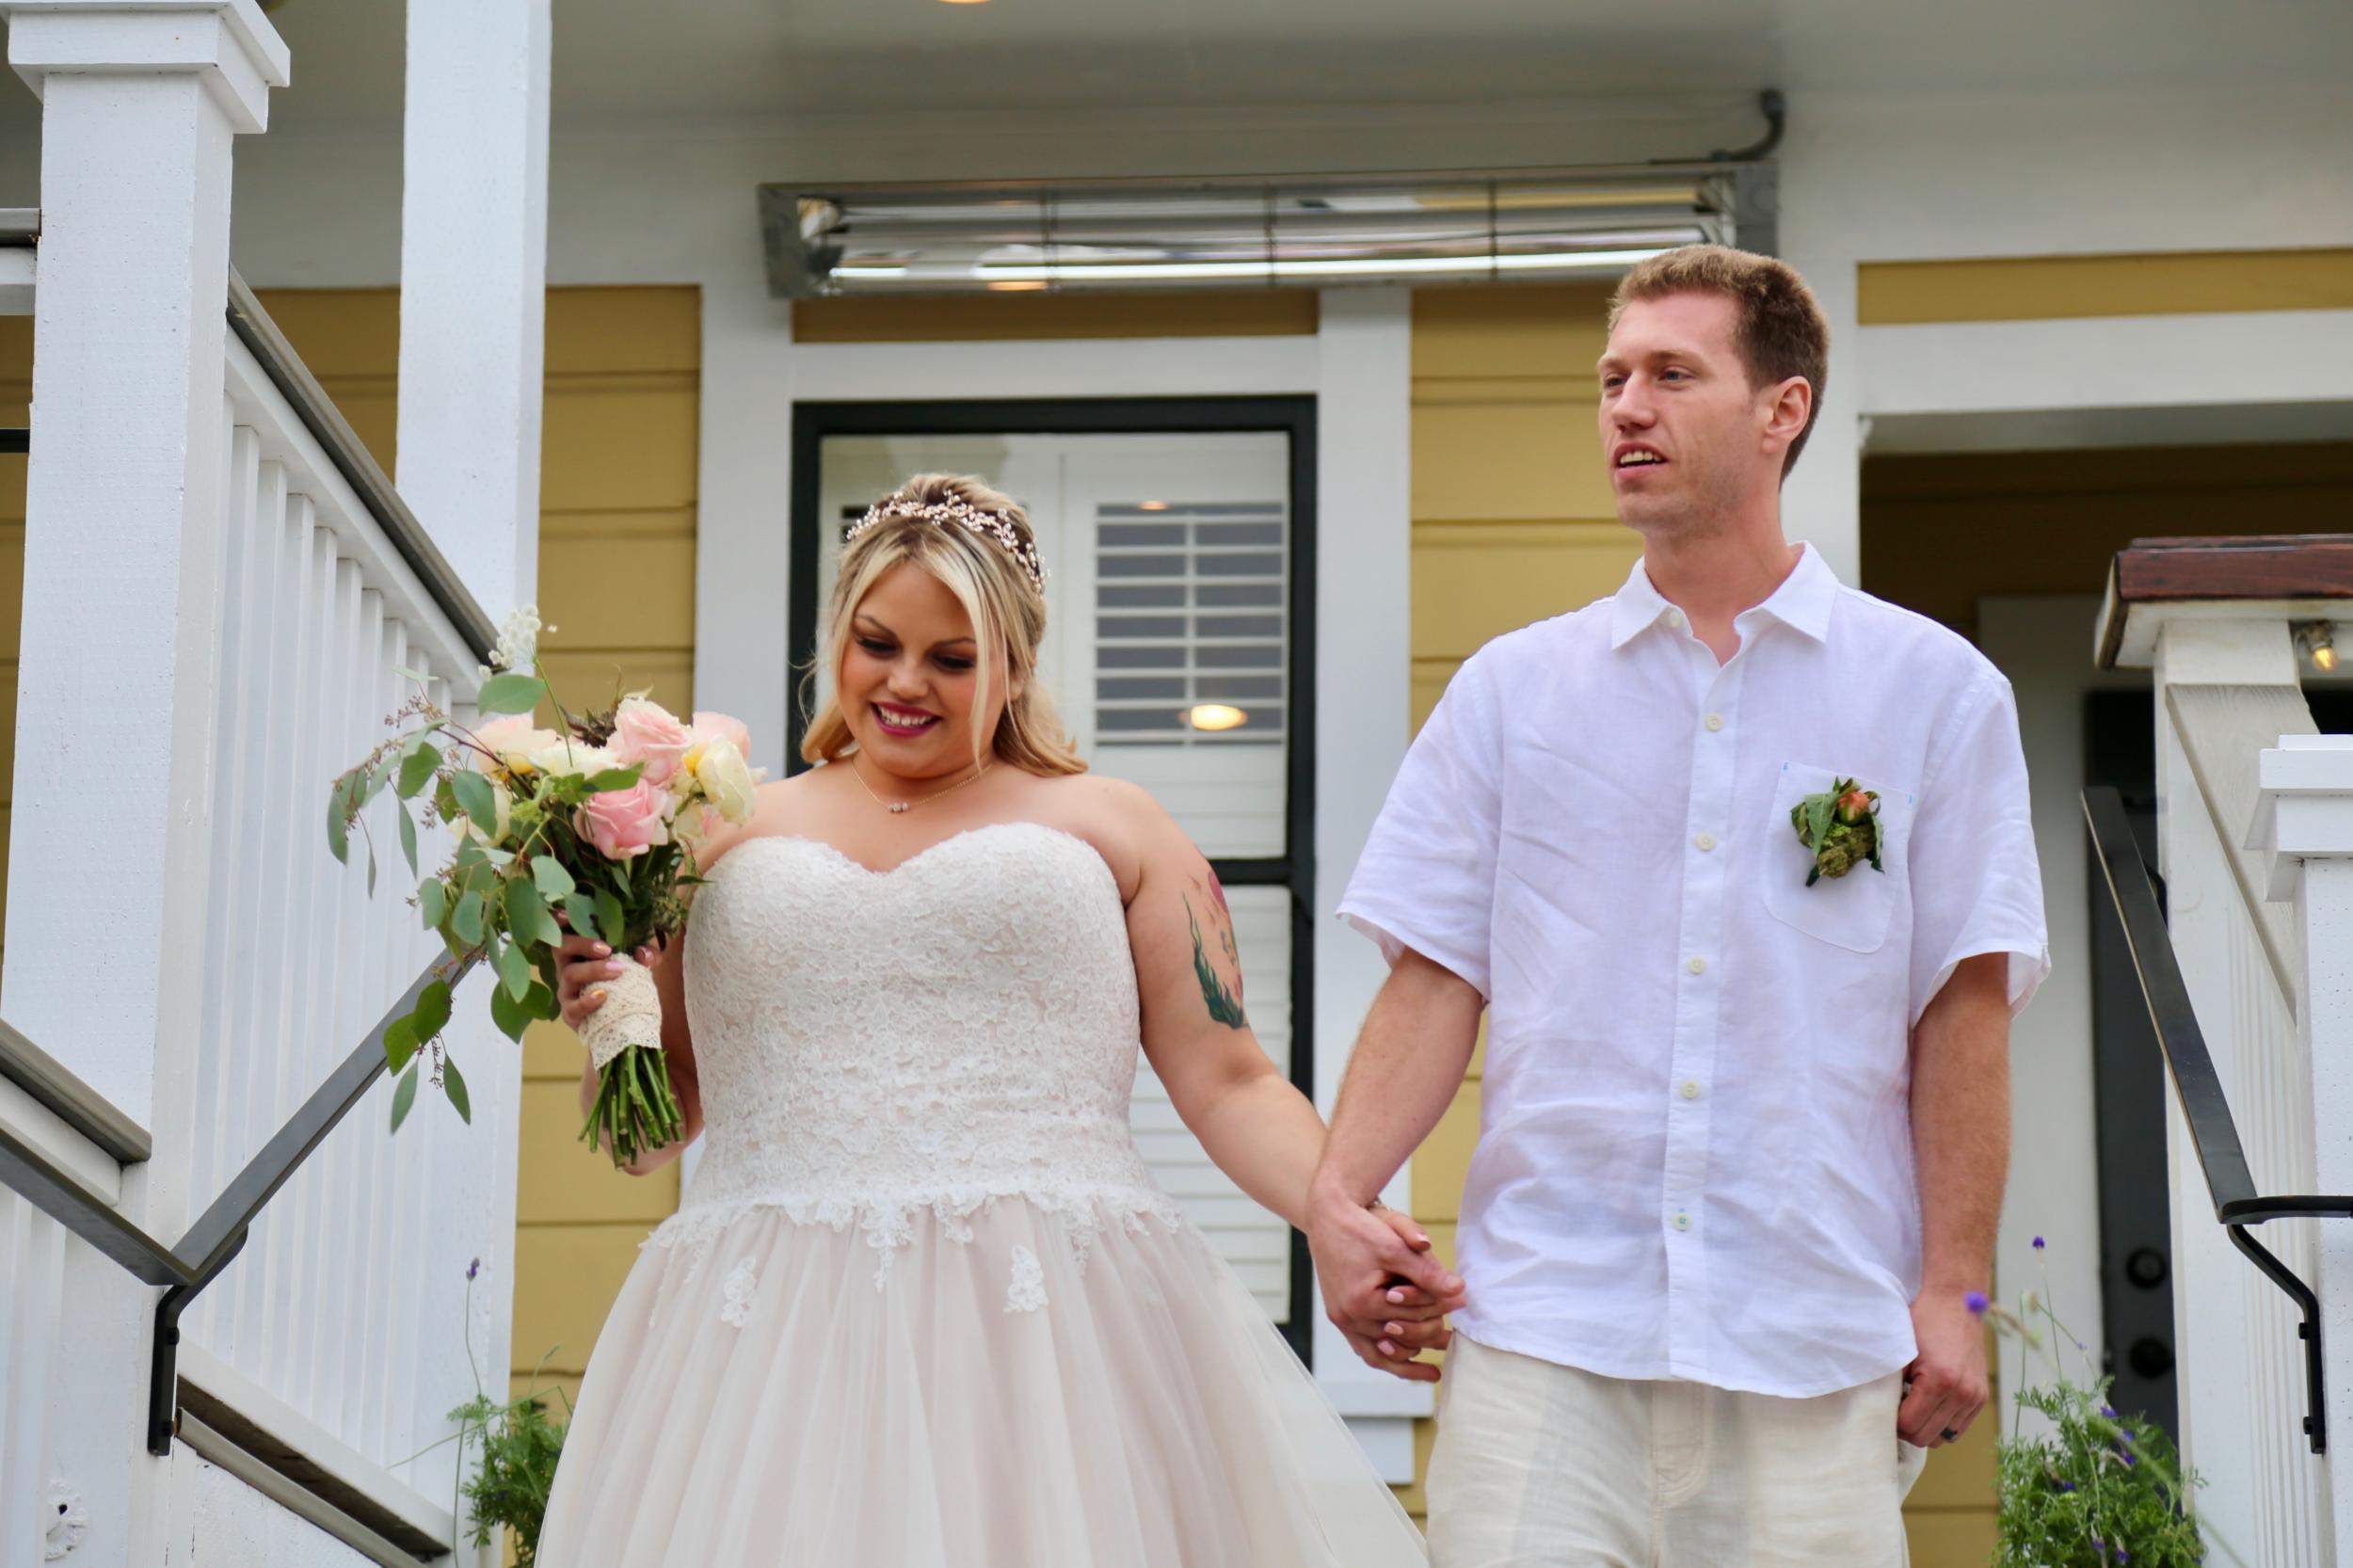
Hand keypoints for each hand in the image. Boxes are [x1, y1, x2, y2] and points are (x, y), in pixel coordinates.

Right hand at [553, 924, 663, 1029]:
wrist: (622, 1023)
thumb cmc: (624, 985)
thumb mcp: (639, 966)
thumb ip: (646, 956)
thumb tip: (644, 952)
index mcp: (579, 952)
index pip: (563, 931)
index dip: (558, 921)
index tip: (565, 915)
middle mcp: (567, 967)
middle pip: (561, 947)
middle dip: (582, 944)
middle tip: (607, 948)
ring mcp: (567, 990)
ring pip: (570, 974)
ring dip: (594, 969)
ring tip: (618, 970)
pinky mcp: (570, 1013)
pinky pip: (573, 1007)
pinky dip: (588, 1001)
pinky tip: (603, 995)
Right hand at [1307, 1181, 1466, 1382]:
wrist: (1327, 1216)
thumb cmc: (1361, 1227)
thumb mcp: (1395, 1246)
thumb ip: (1427, 1272)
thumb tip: (1459, 1290)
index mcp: (1363, 1303)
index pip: (1412, 1315)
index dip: (1440, 1307)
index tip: (1462, 1302)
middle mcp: (1348, 1317)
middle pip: (1398, 1336)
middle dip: (1428, 1334)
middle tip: (1452, 1337)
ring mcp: (1342, 1319)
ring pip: (1378, 1354)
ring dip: (1405, 1361)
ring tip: (1432, 1371)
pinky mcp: (1339, 1316)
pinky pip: (1363, 1347)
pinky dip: (1384, 1355)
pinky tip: (1401, 1359)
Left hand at [1899, 1287, 1989, 1447]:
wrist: (1956, 1302)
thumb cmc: (1924, 1321)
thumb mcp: (1901, 1350)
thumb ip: (1893, 1384)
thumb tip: (1882, 1411)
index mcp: (1940, 1381)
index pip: (1909, 1425)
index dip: (1892, 1420)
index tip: (1885, 1405)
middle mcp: (1963, 1394)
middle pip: (1926, 1437)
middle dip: (1906, 1428)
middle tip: (1896, 1408)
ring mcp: (1975, 1397)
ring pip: (1943, 1437)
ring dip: (1925, 1427)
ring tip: (1914, 1406)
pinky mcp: (1981, 1397)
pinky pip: (1958, 1428)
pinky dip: (1941, 1423)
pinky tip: (1929, 1406)